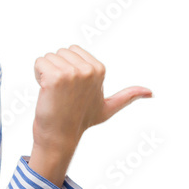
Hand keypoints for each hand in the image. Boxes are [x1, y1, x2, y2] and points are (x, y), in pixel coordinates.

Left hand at [32, 44, 151, 153]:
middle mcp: (88, 70)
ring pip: (48, 57)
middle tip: (61, 92)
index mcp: (100, 69)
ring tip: (54, 93)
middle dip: (55, 69)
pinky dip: (37, 75)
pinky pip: (39, 62)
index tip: (71, 89)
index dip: (67, 68)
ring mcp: (72, 73)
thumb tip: (151, 93)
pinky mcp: (55, 78)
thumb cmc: (81, 121)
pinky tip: (45, 91)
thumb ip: (128, 97)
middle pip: (60, 52)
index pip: (72, 50)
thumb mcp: (108, 108)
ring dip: (45, 73)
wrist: (60, 137)